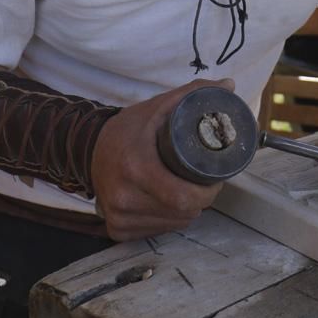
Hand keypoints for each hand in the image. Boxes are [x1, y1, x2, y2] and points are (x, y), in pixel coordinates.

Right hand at [91, 78, 233, 240]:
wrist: (88, 149)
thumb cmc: (129, 129)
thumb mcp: (158, 106)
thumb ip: (193, 93)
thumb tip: (229, 85)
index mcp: (135, 166)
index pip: (184, 197)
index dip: (207, 192)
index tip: (215, 179)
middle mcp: (123, 196)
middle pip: (182, 213)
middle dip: (200, 200)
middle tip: (205, 183)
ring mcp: (118, 217)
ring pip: (173, 224)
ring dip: (186, 212)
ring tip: (186, 190)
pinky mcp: (116, 230)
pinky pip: (156, 232)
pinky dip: (168, 220)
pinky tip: (166, 203)